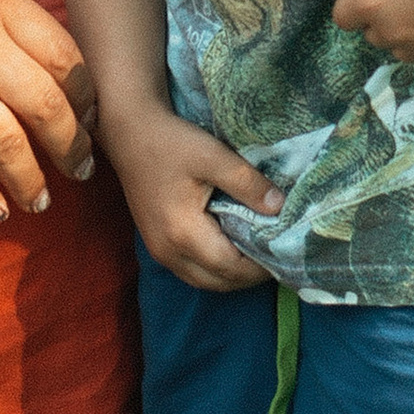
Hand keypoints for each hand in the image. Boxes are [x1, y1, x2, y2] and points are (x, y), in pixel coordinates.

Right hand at [100, 101, 279, 291]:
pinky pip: (191, 270)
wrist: (129, 131)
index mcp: (183, 232)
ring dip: (231, 275)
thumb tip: (280, 208)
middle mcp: (168, 251)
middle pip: (219, 282)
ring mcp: (159, 251)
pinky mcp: (155, 244)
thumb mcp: (213, 156)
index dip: (261, 266)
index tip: (284, 251)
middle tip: (275, 254)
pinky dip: (214, 268)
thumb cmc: (170, 141)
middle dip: (249, 276)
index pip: (232, 267)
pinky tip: (229, 248)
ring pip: (204, 280)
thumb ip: (248, 184)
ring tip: (256, 254)